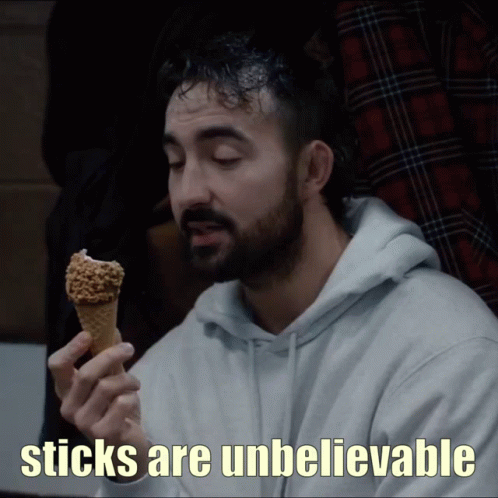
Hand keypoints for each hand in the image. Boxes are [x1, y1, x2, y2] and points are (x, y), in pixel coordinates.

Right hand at [48, 331, 149, 480]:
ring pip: (107, 387)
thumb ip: (111, 358)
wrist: (128, 444)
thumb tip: (113, 330)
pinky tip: (132, 404)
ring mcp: (83, 423)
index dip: (71, 348)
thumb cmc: (116, 408)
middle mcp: (69, 407)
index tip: (88, 334)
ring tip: (135, 384)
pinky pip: (121, 404)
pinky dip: (132, 398)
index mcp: (68, 390)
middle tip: (130, 348)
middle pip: (87, 373)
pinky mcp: (101, 434)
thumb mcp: (114, 378)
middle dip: (111, 356)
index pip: (57, 366)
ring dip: (128, 380)